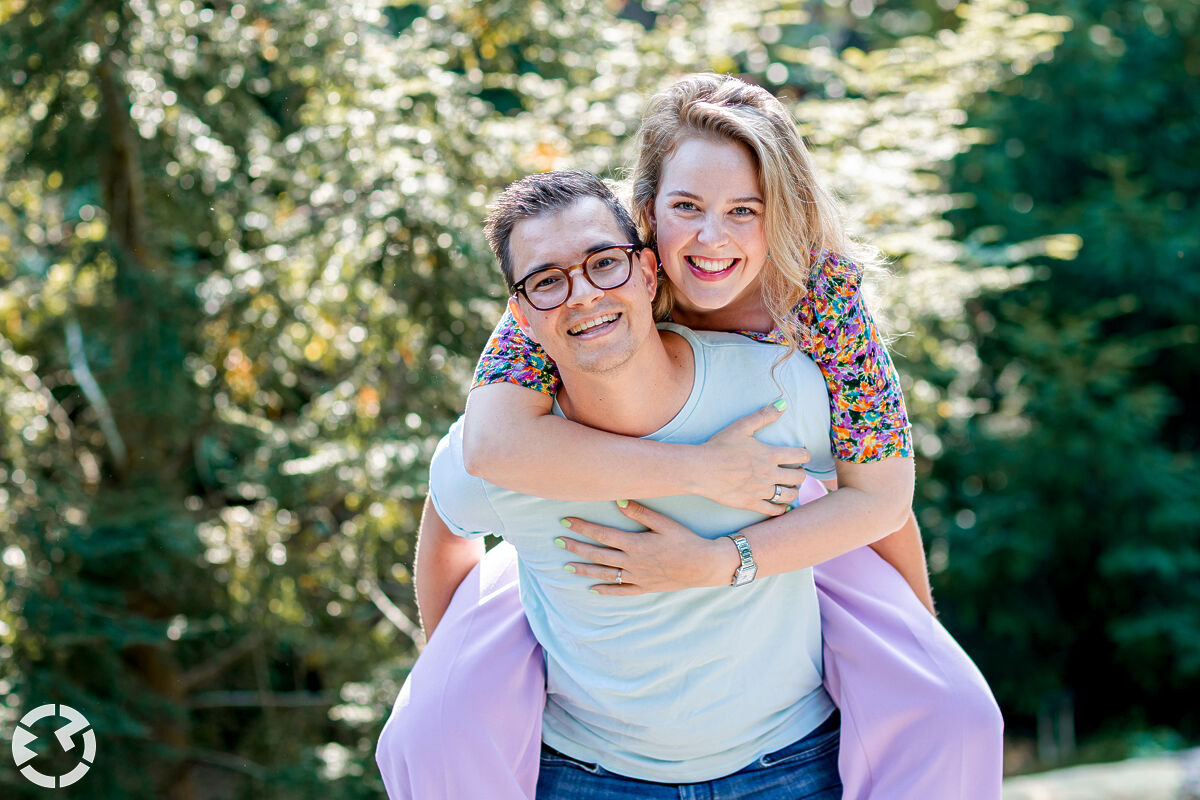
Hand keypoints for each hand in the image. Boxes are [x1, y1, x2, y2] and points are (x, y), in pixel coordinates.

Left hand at [557, 501, 738, 595]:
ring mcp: (637, 576)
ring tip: (566, 566)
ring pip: (604, 573)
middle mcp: (632, 562)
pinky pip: (621, 590)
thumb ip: (641, 512)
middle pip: (598, 554)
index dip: (582, 526)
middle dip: (576, 547)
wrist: (704, 565)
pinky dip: (605, 590)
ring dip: (584, 569)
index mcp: (635, 543)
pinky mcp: (644, 587)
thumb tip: (619, 500)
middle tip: (558, 541)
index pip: (602, 534)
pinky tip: (591, 589)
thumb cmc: (686, 540)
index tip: (566, 521)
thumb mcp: (665, 523)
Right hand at [690, 402, 808, 515]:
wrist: (701, 469)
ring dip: (794, 491)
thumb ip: (763, 416)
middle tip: (795, 471)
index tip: (802, 455)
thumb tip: (782, 404)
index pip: (800, 456)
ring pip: (789, 495)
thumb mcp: (741, 426)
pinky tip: (781, 506)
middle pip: (798, 477)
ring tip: (790, 488)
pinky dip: (781, 509)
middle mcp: (769, 474)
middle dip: (800, 474)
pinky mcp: (750, 503)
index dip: (805, 455)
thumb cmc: (719, 446)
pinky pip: (773, 510)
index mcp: (770, 455)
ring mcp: (761, 491)